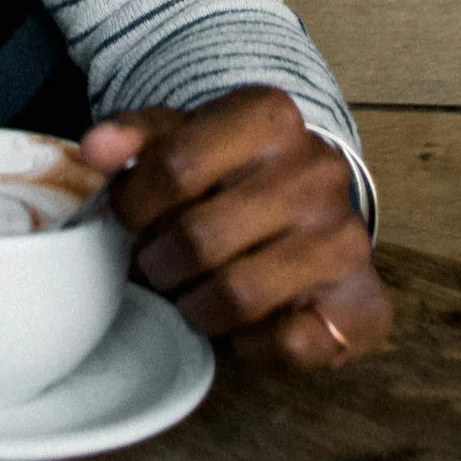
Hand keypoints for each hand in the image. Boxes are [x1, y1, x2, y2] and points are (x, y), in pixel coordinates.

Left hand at [81, 86, 389, 369]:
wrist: (314, 206)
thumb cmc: (234, 170)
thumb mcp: (185, 135)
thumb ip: (136, 137)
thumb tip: (94, 149)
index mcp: (270, 116)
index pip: (174, 165)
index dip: (132, 204)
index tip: (126, 218)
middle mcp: (318, 171)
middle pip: (198, 237)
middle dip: (158, 263)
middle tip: (155, 265)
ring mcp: (346, 239)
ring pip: (237, 295)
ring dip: (195, 307)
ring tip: (189, 294)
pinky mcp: (365, 305)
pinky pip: (287, 343)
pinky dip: (250, 344)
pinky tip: (243, 322)